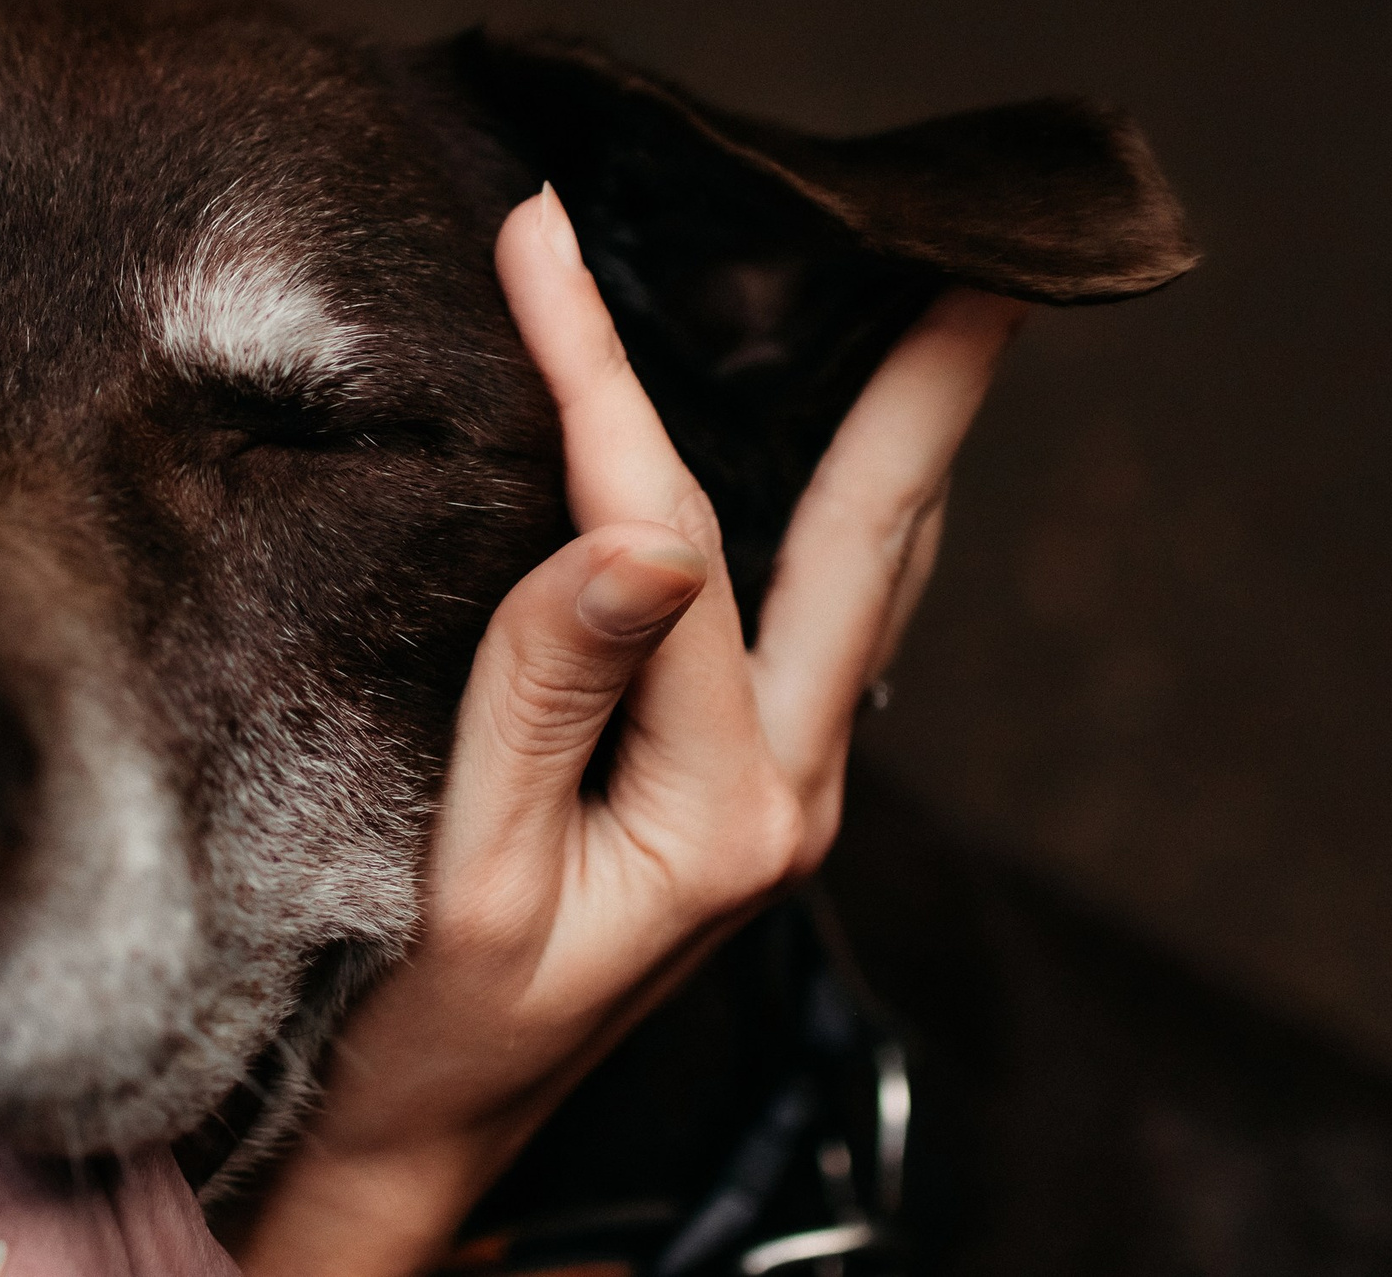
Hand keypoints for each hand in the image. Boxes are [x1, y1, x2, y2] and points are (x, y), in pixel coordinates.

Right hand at [236, 185, 1024, 1276]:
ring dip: (893, 450)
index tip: (542, 240)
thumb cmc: (428, 1032)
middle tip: (974, 262)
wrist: (416, 1150)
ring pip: (864, 587)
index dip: (600, 377)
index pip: (669, 534)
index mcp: (724, 805)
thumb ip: (548, 693)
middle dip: (919, 394)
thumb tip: (640, 529)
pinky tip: (824, 470)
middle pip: (869, 548)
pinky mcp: (733, 799)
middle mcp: (784, 793)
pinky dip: (831, 521)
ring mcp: (774, 798)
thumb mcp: (470, 873)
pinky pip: (816, 633)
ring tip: (928, 327)